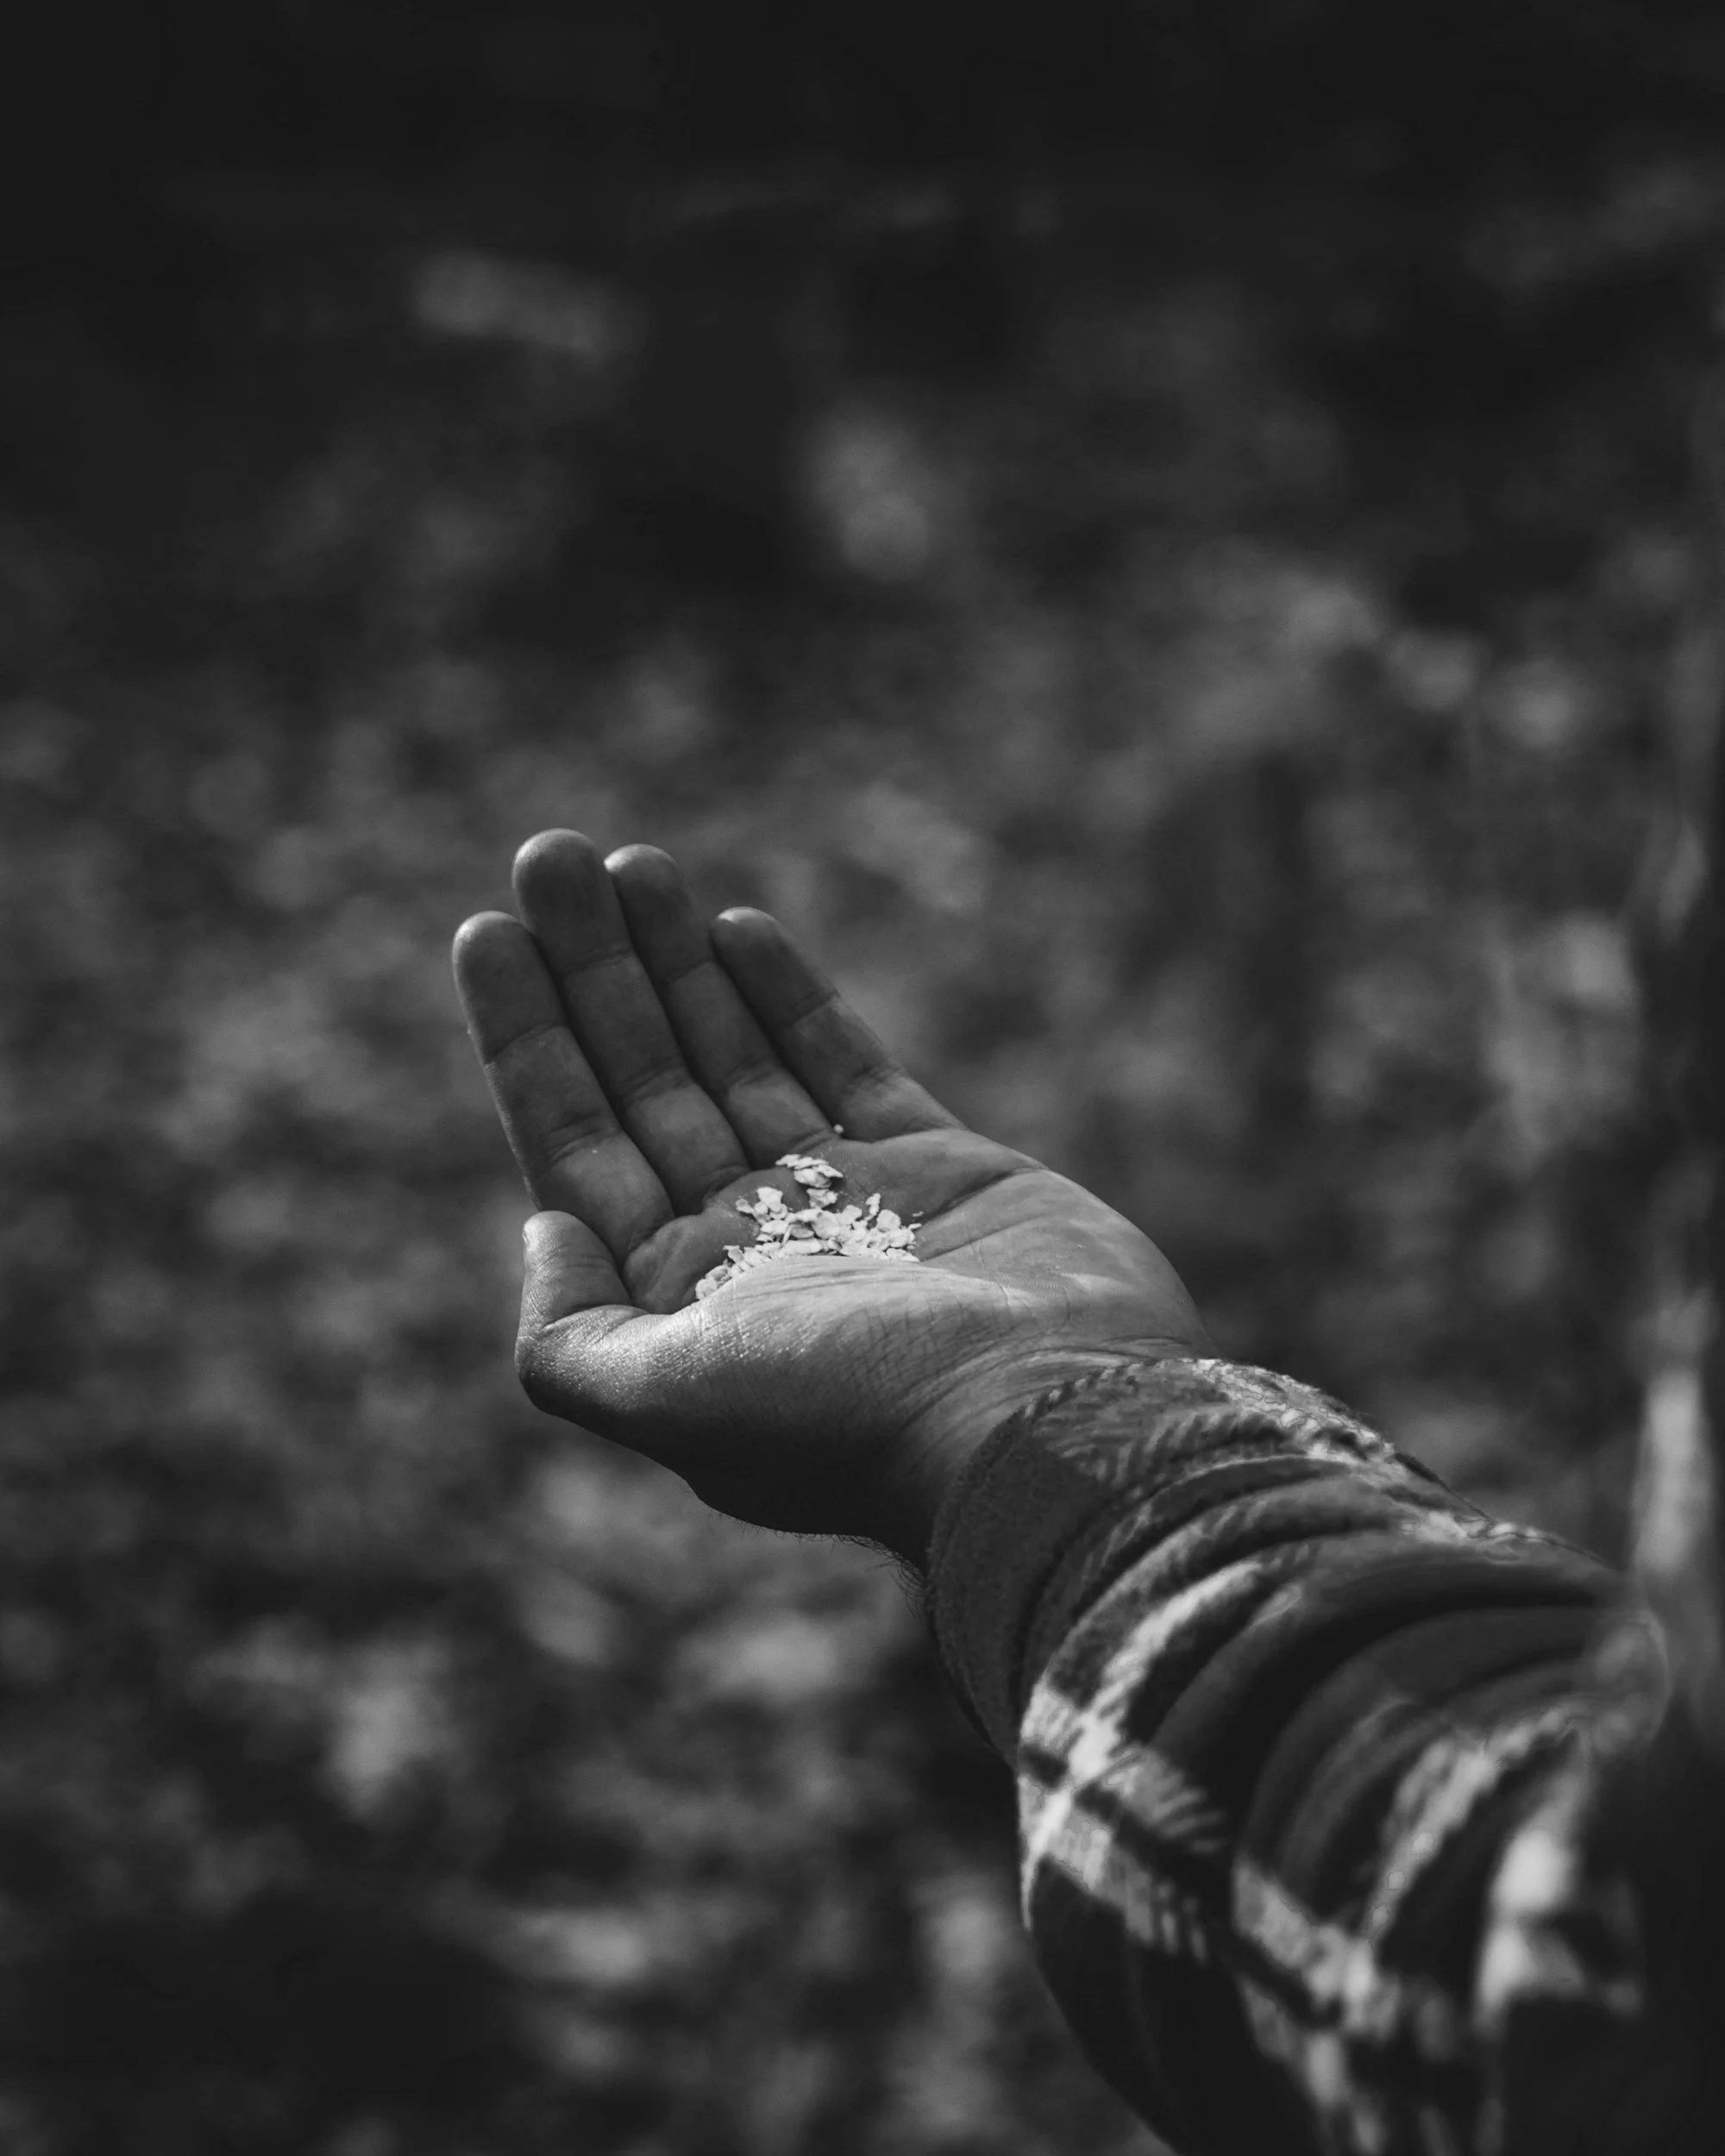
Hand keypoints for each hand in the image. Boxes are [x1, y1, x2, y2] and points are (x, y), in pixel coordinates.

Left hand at [452, 831, 1210, 1567]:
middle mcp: (749, 1244)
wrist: (1050, 1417)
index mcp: (677, 1297)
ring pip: (737, 1055)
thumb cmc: (856, 1415)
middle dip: (596, 970)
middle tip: (552, 853)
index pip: (574, 1141)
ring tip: (633, 862)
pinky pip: (845, 1062)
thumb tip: (542, 1225)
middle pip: (647, 1078)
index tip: (486, 928)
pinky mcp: (938, 1168)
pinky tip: (736, 924)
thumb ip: (572, 1333)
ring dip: (680, 961)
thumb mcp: (673, 1400)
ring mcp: (845, 1202)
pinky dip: (790, 994)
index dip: (526, 1035)